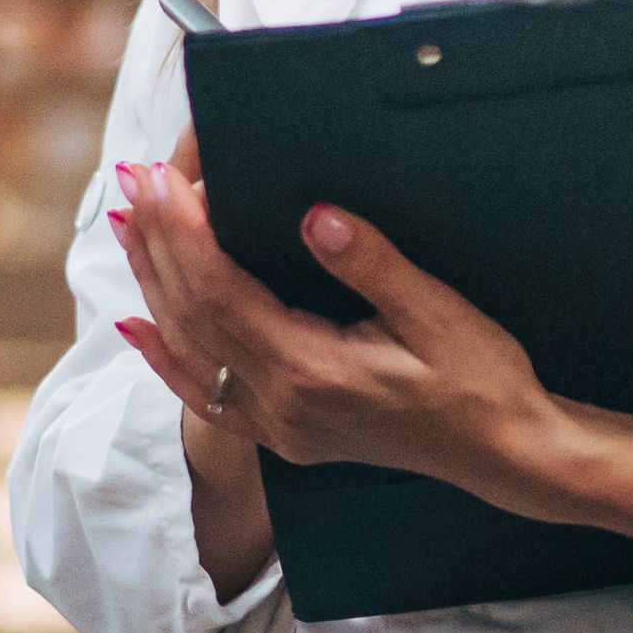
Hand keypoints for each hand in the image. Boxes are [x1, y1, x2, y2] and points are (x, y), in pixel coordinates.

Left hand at [108, 134, 632, 580]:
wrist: (504, 453)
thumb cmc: (480, 381)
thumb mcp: (436, 313)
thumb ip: (371, 265)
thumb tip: (313, 216)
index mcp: (311, 372)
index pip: (221, 292)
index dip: (184, 232)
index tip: (160, 179)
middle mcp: (280, 405)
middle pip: (192, 315)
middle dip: (159, 243)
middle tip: (134, 179)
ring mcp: (276, 425)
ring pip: (189, 350)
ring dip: (153, 285)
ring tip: (128, 225)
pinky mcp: (283, 432)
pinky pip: (203, 394)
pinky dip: (164, 355)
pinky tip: (138, 323)